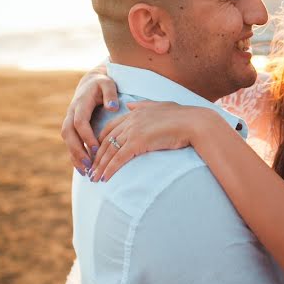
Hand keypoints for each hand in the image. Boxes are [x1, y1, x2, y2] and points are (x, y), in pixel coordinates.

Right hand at [61, 64, 119, 173]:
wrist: (91, 83)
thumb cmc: (102, 85)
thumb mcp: (107, 84)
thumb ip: (110, 93)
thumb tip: (112, 106)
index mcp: (80, 104)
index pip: (80, 122)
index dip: (87, 136)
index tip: (97, 148)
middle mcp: (71, 113)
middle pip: (68, 134)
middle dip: (77, 150)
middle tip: (89, 164)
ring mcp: (69, 121)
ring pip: (67, 141)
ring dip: (75, 157)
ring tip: (86, 172)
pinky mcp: (71, 129)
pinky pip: (69, 144)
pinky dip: (74, 157)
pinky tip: (83, 170)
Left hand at [89, 102, 210, 181]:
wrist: (194, 123)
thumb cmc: (182, 116)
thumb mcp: (160, 106)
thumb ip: (143, 106)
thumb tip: (129, 105)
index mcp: (134, 113)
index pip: (110, 128)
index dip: (100, 142)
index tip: (95, 154)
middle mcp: (130, 120)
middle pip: (106, 141)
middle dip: (96, 157)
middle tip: (90, 170)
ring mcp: (133, 131)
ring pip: (110, 151)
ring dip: (100, 166)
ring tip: (93, 178)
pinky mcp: (138, 142)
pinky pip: (119, 158)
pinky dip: (110, 169)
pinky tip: (105, 178)